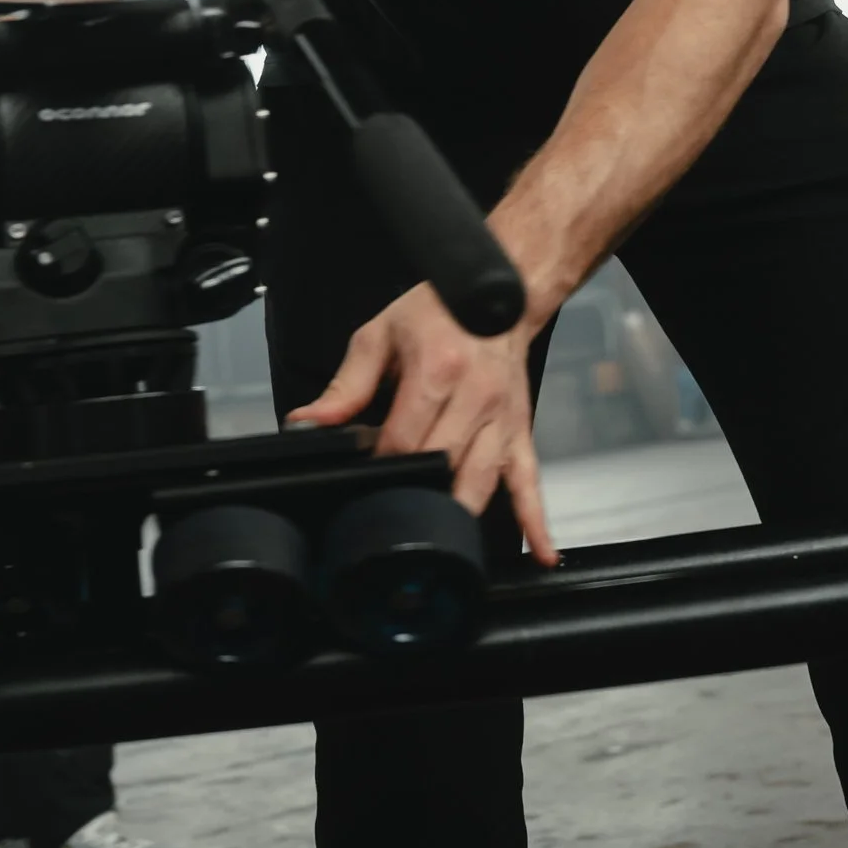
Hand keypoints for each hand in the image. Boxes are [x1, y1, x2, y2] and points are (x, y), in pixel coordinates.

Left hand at [288, 285, 558, 566]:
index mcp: (439, 371)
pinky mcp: (520, 433)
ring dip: (456, 513)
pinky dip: (536, 521)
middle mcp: (476, 398)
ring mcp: (502, 420)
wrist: (500, 293)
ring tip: (434, 542)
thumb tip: (306, 424)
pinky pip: (530, 481)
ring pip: (480, 483)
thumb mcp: (381, 335)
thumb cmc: (439, 312)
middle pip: (440, 466)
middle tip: (389, 499)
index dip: (379, 463)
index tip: (364, 471)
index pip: (404, 440)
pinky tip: (541, 553)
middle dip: (412, 488)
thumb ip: (345, 386)